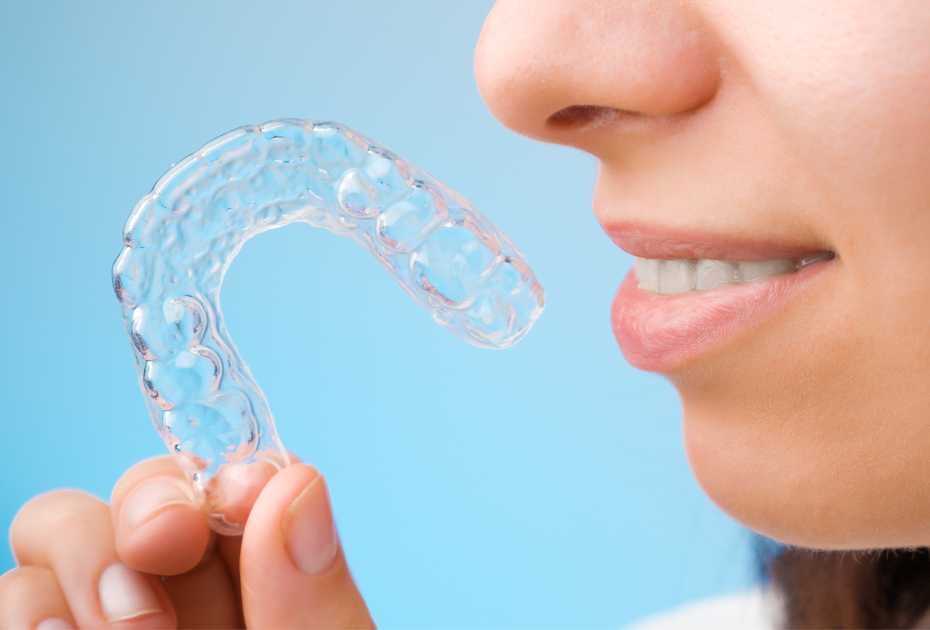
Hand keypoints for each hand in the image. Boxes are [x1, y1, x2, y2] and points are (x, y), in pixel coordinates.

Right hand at [0, 455, 374, 628]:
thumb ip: (318, 601)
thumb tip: (298, 483)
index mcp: (274, 585)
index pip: (242, 487)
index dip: (235, 475)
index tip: (242, 492)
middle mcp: (191, 596)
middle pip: (144, 491)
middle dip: (147, 504)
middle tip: (164, 549)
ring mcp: (111, 620)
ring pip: (60, 533)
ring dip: (80, 561)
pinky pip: (16, 601)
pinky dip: (29, 612)